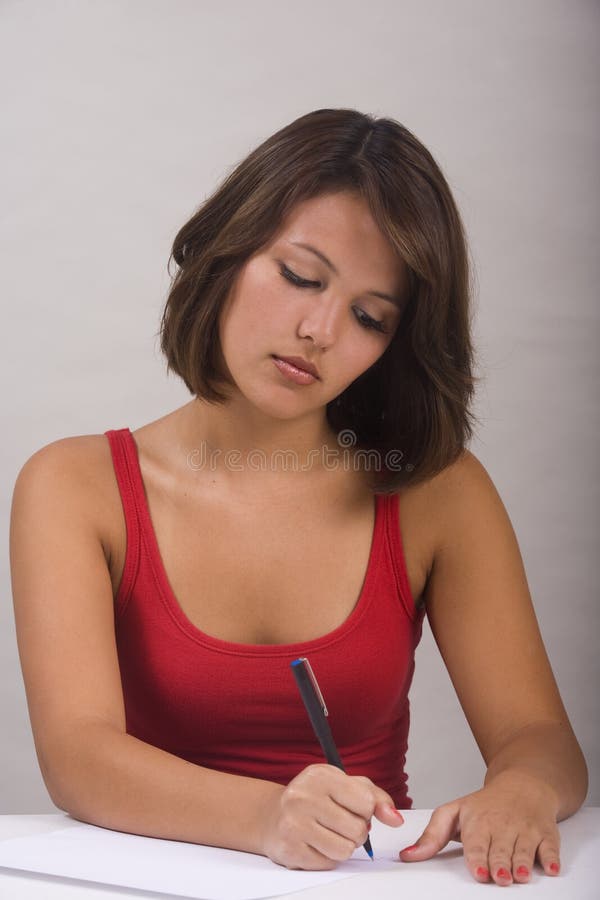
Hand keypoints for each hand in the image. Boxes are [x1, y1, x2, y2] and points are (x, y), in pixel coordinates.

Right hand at [260, 763, 403, 869]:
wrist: (272, 815)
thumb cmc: (314, 798)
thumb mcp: (344, 785)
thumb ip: (375, 797)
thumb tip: (396, 819)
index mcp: (321, 775)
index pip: (366, 802)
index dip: (366, 810)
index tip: (353, 807)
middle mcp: (304, 796)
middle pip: (358, 830)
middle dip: (356, 832)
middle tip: (340, 824)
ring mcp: (294, 823)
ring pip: (346, 850)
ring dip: (343, 846)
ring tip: (329, 833)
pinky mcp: (291, 849)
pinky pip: (329, 863)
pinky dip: (328, 857)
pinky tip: (315, 842)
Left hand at [398, 773, 560, 885]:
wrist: (523, 783)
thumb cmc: (486, 805)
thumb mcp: (455, 813)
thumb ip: (431, 836)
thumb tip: (408, 856)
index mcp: (478, 821)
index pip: (477, 843)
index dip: (479, 858)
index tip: (479, 872)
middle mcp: (502, 825)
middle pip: (501, 849)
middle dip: (500, 862)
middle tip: (498, 877)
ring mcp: (526, 829)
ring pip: (524, 849)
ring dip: (523, 863)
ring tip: (519, 875)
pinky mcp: (547, 833)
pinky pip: (551, 847)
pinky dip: (551, 858)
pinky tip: (550, 868)